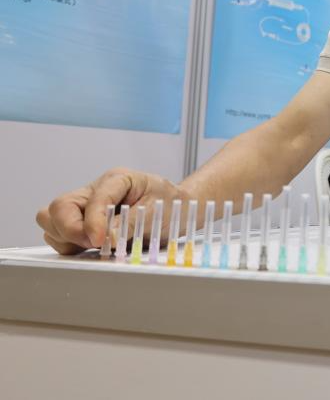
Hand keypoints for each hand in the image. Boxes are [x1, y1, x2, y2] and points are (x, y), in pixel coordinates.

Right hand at [35, 168, 190, 254]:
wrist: (177, 209)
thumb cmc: (170, 204)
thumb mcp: (157, 212)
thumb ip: (129, 224)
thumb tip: (106, 239)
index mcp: (116, 179)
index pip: (92, 199)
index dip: (93, 222)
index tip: (100, 241)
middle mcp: (95, 190)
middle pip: (58, 207)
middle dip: (70, 230)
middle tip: (95, 244)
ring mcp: (85, 206)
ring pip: (52, 221)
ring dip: (68, 239)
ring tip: (97, 245)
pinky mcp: (81, 223)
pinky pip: (59, 236)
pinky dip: (70, 245)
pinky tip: (93, 248)